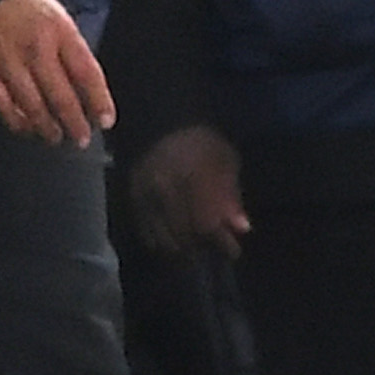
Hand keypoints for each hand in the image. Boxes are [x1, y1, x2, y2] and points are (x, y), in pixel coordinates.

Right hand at [0, 0, 117, 146]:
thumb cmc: (27, 10)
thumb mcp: (60, 20)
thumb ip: (73, 52)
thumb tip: (87, 91)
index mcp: (60, 32)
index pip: (86, 73)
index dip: (99, 101)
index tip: (105, 120)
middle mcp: (35, 49)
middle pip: (61, 96)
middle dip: (75, 123)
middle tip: (82, 138)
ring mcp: (8, 63)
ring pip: (33, 107)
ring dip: (48, 128)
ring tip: (56, 137)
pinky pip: (4, 107)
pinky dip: (18, 122)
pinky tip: (28, 128)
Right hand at [131, 124, 250, 258]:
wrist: (161, 122)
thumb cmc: (201, 142)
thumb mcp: (226, 160)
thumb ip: (232, 195)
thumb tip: (241, 229)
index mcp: (193, 177)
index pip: (207, 223)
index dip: (222, 243)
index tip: (234, 252)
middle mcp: (166, 188)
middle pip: (184, 234)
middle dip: (201, 249)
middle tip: (212, 251)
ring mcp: (146, 193)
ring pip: (162, 236)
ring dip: (181, 248)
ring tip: (194, 249)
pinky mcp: (132, 197)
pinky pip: (145, 228)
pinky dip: (160, 240)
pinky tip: (173, 240)